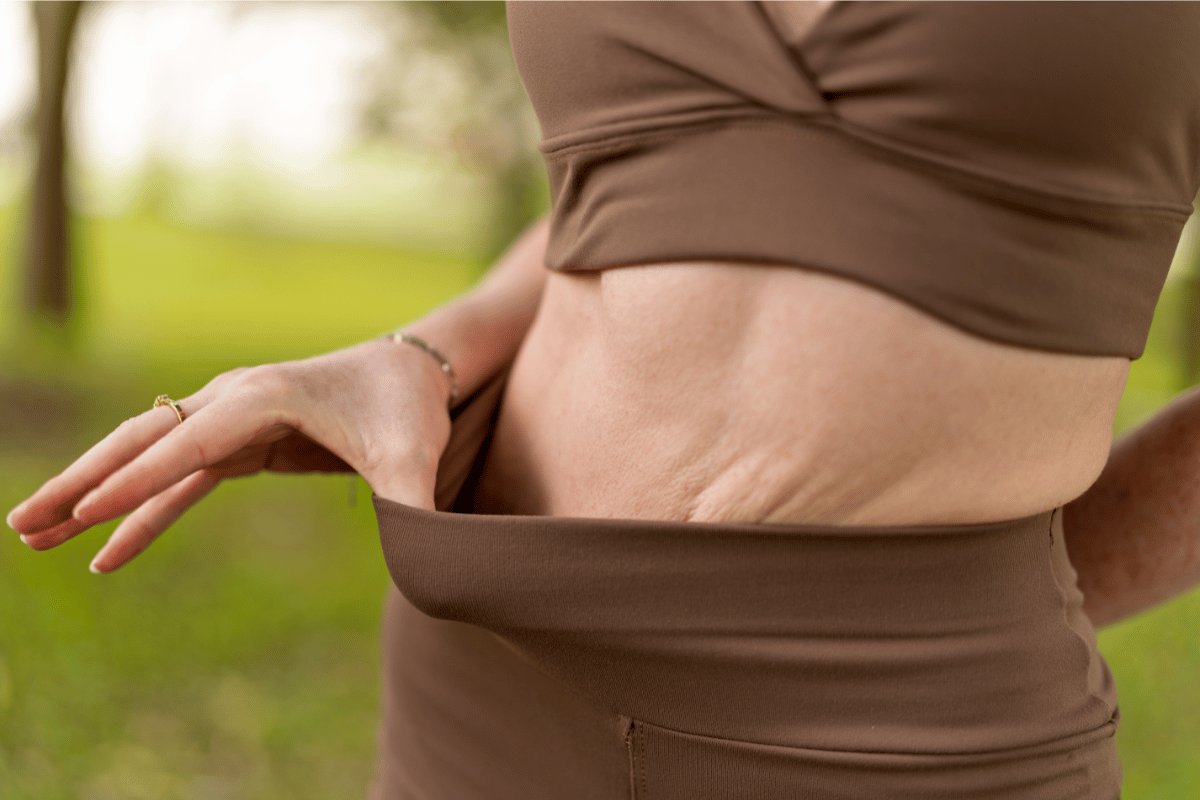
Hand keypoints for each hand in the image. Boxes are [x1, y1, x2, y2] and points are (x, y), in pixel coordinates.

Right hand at [6, 337, 451, 572]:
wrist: (413, 370)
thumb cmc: (410, 407)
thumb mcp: (412, 456)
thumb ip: (410, 507)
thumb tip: (419, 565)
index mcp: (264, 397)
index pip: (187, 446)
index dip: (136, 483)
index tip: (82, 514)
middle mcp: (233, 400)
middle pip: (141, 442)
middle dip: (81, 482)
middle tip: (20, 525)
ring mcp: (229, 420)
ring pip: (146, 458)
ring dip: (92, 495)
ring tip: (33, 536)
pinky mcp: (239, 442)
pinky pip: (177, 481)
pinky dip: (140, 512)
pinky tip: (106, 552)